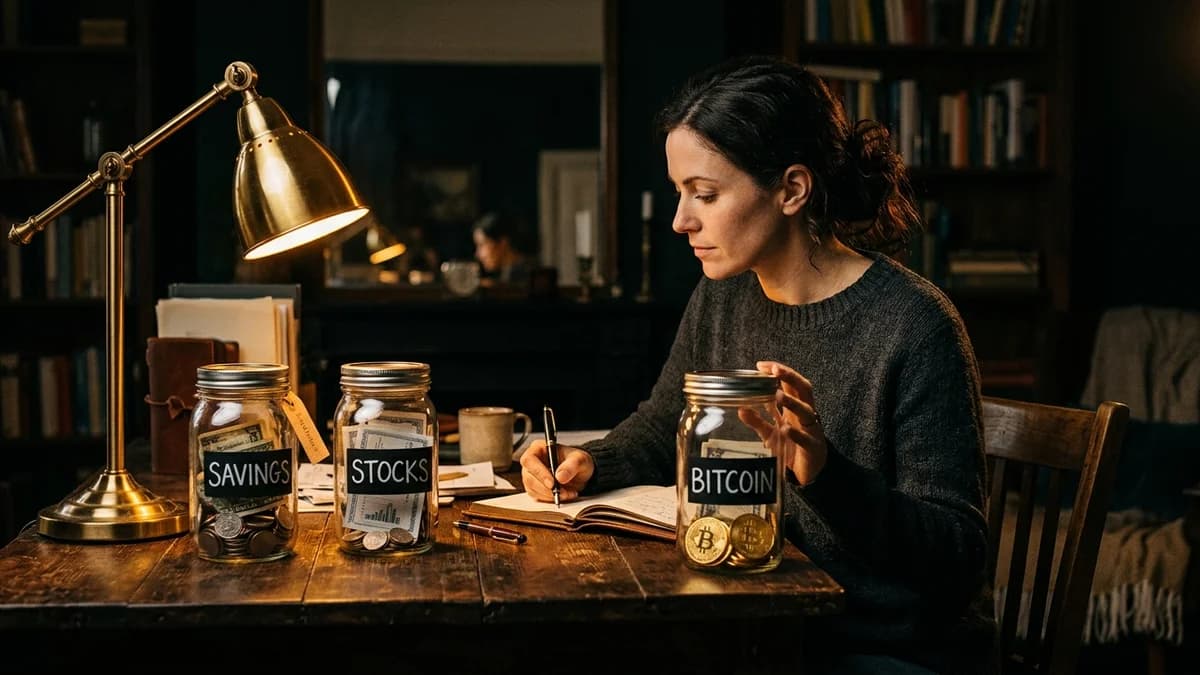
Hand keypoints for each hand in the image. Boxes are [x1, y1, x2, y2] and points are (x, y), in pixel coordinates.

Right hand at [519, 440, 593, 502]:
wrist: (580, 473)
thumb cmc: (578, 461)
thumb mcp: (581, 459)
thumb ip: (572, 465)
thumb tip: (560, 476)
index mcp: (538, 448)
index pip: (530, 460)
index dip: (539, 472)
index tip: (552, 483)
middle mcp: (532, 462)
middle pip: (529, 477)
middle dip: (546, 488)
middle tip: (562, 492)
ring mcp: (531, 476)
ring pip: (532, 489)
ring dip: (550, 495)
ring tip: (567, 493)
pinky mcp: (534, 488)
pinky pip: (537, 497)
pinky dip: (550, 499)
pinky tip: (564, 495)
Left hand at [738, 360, 827, 486]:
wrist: (809, 472)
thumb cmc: (791, 448)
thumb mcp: (771, 433)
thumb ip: (758, 421)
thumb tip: (740, 408)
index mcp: (796, 408)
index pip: (791, 383)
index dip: (779, 371)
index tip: (761, 365)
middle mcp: (805, 415)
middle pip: (803, 389)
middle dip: (790, 377)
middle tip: (774, 370)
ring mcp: (811, 430)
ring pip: (806, 411)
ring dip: (792, 402)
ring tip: (778, 395)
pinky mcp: (813, 448)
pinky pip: (806, 439)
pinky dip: (796, 433)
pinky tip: (786, 429)